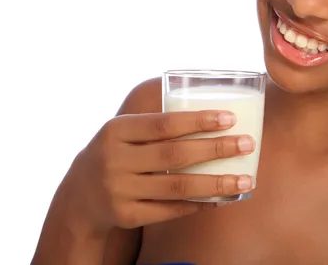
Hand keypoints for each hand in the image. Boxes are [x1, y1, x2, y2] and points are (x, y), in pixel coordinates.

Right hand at [60, 110, 254, 233]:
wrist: (79, 196)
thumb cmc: (116, 153)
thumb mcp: (123, 131)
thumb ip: (156, 123)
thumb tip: (211, 112)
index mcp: (117, 130)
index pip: (164, 123)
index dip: (198, 121)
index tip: (230, 118)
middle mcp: (115, 160)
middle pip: (175, 155)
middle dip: (217, 149)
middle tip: (247, 144)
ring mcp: (119, 190)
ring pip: (178, 187)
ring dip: (216, 184)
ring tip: (245, 179)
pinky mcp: (126, 215)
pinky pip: (170, 210)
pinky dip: (198, 204)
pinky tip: (220, 199)